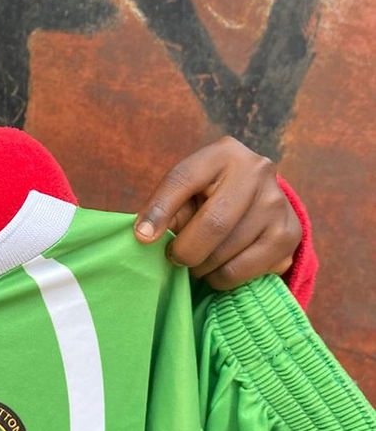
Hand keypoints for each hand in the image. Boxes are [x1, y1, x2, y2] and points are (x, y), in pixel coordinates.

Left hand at [133, 137, 301, 289]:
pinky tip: (219, 268)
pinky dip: (222, 277)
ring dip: (202, 267)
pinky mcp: (290, 235)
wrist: (258, 200)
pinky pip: (244, 270)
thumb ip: (166, 207)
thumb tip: (145, 236)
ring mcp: (278, 203)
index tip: (142, 238)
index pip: (183, 179)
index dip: (159, 210)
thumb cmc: (209, 194)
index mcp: (223, 153)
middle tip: (174, 258)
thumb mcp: (187, 190)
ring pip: (227, 251)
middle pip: (213, 223)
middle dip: (185, 250)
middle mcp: (257, 171)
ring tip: (196, 263)